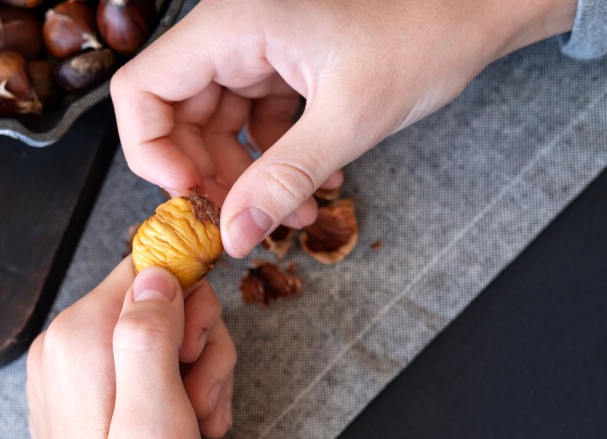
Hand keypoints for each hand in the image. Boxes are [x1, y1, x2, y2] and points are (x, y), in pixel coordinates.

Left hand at [26, 259, 235, 438]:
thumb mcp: (158, 420)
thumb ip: (149, 335)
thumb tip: (155, 271)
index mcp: (74, 343)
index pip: (144, 268)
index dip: (189, 303)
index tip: (197, 354)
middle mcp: (63, 351)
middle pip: (157, 300)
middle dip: (197, 346)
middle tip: (200, 400)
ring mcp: (73, 377)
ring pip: (161, 334)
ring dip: (196, 375)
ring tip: (197, 425)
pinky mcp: (90, 401)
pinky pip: (145, 367)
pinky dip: (178, 393)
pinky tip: (188, 431)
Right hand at [111, 0, 576, 256]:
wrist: (480, 6)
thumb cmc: (427, 31)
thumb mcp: (349, 117)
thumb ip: (283, 180)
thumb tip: (234, 235)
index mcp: (233, 23)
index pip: (141, 89)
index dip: (149, 150)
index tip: (186, 193)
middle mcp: (233, 32)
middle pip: (177, 116)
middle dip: (210, 176)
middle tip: (244, 221)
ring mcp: (256, 49)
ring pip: (216, 127)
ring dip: (246, 178)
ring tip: (291, 213)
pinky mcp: (281, 65)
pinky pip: (252, 124)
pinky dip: (272, 160)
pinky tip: (309, 186)